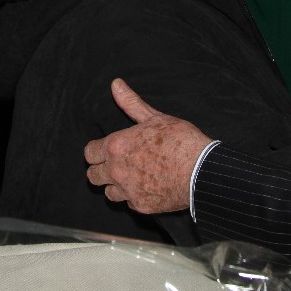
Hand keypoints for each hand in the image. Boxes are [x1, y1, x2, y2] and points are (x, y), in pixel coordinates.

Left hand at [83, 78, 210, 213]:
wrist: (200, 170)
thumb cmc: (179, 140)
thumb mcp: (154, 117)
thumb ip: (131, 103)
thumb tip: (116, 84)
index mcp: (116, 147)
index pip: (89, 153)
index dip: (96, 151)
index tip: (107, 150)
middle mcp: (116, 171)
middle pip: (93, 176)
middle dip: (102, 170)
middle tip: (118, 164)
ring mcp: (128, 191)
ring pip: (109, 193)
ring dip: (116, 186)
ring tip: (132, 177)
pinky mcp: (141, 206)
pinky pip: (129, 203)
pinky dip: (134, 197)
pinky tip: (147, 188)